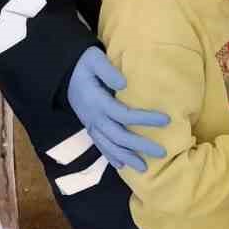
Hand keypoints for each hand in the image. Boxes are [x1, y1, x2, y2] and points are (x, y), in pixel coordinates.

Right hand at [66, 48, 168, 173]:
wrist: (62, 74)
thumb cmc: (83, 64)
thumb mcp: (93, 59)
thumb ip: (108, 71)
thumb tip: (125, 84)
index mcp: (97, 102)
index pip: (125, 114)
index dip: (145, 119)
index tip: (166, 120)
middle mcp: (94, 117)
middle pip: (119, 136)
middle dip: (140, 146)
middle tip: (162, 153)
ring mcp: (91, 125)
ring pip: (109, 146)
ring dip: (127, 158)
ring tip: (144, 169)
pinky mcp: (90, 128)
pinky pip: (100, 146)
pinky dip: (110, 157)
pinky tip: (122, 166)